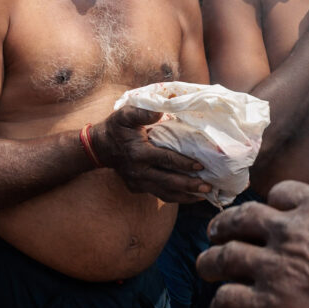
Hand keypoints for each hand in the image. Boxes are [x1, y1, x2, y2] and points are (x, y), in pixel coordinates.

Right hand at [90, 105, 211, 202]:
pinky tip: (189, 195)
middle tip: (209, 187)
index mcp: (139, 153)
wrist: (100, 147)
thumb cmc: (117, 127)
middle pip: (169, 182)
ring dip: (185, 196)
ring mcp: (138, 183)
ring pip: (165, 194)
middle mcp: (139, 172)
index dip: (184, 163)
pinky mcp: (137, 188)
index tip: (201, 166)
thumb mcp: (126, 114)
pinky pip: (159, 194)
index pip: (166, 160)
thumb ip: (144, 112)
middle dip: (190, 186)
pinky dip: (175, 196)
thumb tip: (163, 111)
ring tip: (204, 195)